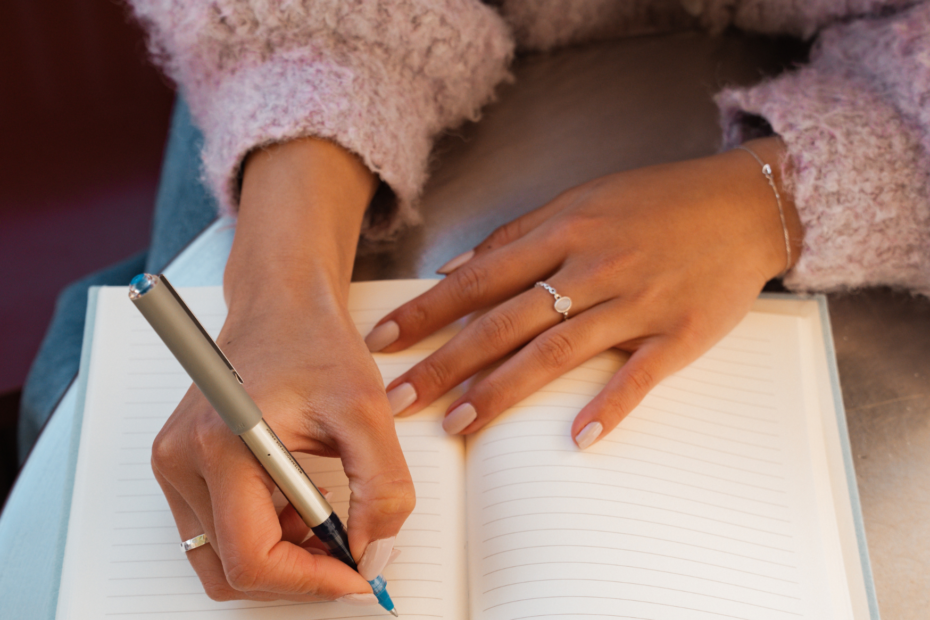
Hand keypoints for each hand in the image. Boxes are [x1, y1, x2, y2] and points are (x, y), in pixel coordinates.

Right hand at [151, 139, 414, 602]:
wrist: (280, 304)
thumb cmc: (315, 342)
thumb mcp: (367, 410)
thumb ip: (382, 489)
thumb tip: (372, 553)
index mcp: (222, 444)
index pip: (253, 558)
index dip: (312, 582)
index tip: (358, 576)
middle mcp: (182, 460)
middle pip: (231, 569)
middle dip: (298, 574)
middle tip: (349, 554)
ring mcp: (174, 465)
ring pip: (222, 557)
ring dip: (281, 556)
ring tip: (327, 516)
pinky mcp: (181, 465)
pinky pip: (217, 531)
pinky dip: (264, 535)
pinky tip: (302, 502)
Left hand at [366, 137, 801, 448]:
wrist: (745, 204)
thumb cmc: (656, 201)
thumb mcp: (581, 200)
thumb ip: (518, 235)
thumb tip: (455, 268)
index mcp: (564, 232)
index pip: (478, 278)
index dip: (426, 312)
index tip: (384, 341)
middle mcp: (592, 267)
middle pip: (505, 322)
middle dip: (446, 363)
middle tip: (400, 399)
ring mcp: (636, 302)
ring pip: (557, 352)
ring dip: (503, 391)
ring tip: (458, 425)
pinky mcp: (679, 334)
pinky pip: (638, 376)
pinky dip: (608, 406)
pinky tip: (576, 438)